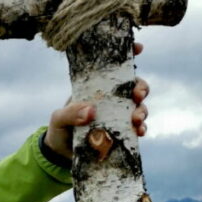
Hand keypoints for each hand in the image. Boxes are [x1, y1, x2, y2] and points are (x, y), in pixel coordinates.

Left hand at [44, 42, 148, 159]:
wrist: (60, 154)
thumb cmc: (59, 129)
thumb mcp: (58, 119)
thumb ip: (69, 114)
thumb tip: (91, 111)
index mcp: (97, 89)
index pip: (114, 68)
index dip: (128, 54)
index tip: (138, 48)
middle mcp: (112, 99)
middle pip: (134, 86)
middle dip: (141, 87)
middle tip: (137, 95)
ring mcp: (119, 115)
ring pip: (139, 107)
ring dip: (142, 110)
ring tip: (136, 120)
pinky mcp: (122, 132)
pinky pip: (138, 128)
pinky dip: (142, 128)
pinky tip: (139, 132)